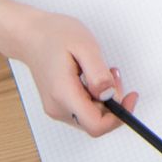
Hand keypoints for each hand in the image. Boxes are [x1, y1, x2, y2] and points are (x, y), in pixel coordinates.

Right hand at [1, 6, 137, 135]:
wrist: (30, 36)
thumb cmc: (55, 36)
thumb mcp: (85, 47)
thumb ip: (98, 73)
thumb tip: (109, 95)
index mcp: (63, 94)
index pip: (96, 125)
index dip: (119, 116)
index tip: (131, 97)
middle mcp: (58, 108)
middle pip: (96, 121)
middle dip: (114, 101)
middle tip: (114, 74)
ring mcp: (56, 108)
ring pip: (92, 116)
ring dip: (106, 97)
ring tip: (104, 70)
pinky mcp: (58, 104)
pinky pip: (84, 108)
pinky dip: (96, 96)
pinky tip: (94, 76)